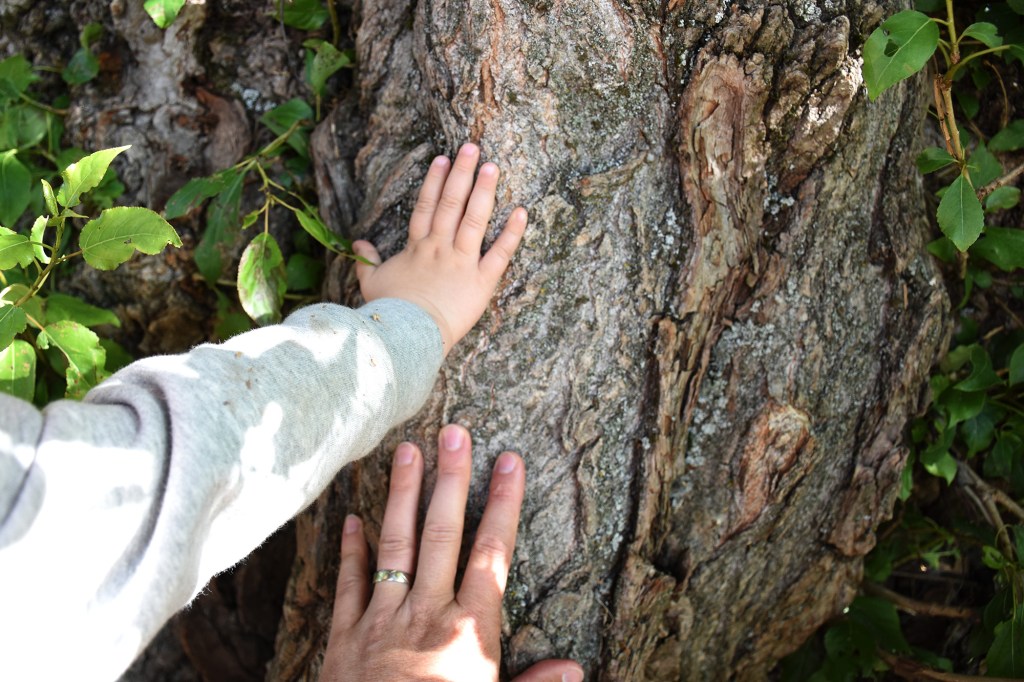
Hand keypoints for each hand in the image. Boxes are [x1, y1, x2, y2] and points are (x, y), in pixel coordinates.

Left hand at [321, 425, 582, 681]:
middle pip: (442, 535)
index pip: (492, 555)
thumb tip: (574, 669)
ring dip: (403, 497)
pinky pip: (350, 586)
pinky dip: (351, 551)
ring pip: (395, 547)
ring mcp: (382, 623)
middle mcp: (427, 616)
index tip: (509, 462)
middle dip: (451, 481)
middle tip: (455, 433)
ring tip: (407, 452)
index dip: (503, 505)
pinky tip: (353, 518)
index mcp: (470, 634)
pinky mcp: (344, 640)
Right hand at [353, 144, 527, 356]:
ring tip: (492, 166)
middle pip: (451, 203)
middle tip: (472, 146)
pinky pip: (500, 253)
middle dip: (462, 173)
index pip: (426, 207)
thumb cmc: (389, 312)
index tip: (442, 158)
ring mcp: (461, 262)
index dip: (435, 182)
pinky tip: (522, 211)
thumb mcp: (372, 283)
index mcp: (417, 248)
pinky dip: (512, 233)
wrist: (407, 335)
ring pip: (474, 219)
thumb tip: (357, 245)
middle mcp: (440, 248)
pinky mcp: (481, 281)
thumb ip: (367, 261)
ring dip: (484, 191)